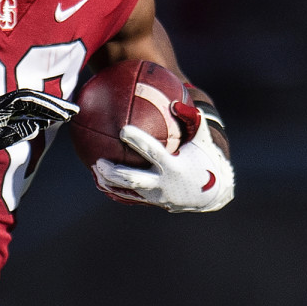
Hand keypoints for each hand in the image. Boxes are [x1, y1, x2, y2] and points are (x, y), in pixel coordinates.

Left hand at [91, 110, 233, 211]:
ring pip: (127, 192)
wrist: (212, 193)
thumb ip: (192, 120)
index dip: (138, 141)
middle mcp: (163, 184)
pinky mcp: (152, 202)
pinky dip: (114, 190)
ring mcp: (156, 196)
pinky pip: (129, 198)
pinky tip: (100, 181)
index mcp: (174, 167)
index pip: (153, 153)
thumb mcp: (202, 140)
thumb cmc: (205, 159)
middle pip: (133, 179)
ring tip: (94, 170)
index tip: (123, 130)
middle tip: (98, 160)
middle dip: (114, 171)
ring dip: (109, 182)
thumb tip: (176, 102)